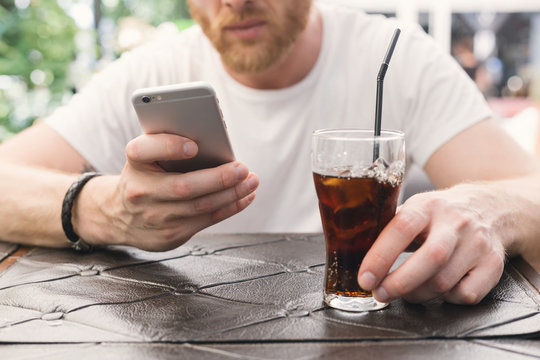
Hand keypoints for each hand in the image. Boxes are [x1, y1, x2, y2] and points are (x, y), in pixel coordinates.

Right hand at [87, 133, 257, 250]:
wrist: (117, 216)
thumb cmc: (143, 176)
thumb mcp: (146, 157)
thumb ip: (169, 145)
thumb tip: (214, 141)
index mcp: (135, 163)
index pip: (144, 150)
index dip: (169, 147)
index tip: (193, 145)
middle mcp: (140, 191)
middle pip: (184, 186)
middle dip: (219, 178)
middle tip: (242, 168)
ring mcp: (155, 217)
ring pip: (201, 206)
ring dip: (232, 194)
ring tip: (251, 181)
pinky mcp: (169, 236)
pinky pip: (206, 220)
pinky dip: (230, 208)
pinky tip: (245, 197)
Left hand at [357, 184, 506, 304]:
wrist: (491, 206)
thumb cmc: (441, 212)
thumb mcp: (415, 207)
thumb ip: (388, 225)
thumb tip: (350, 245)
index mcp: (427, 205)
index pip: (402, 228)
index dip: (380, 256)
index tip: (365, 278)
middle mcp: (455, 222)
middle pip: (429, 258)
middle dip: (399, 283)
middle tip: (380, 294)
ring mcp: (477, 243)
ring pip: (445, 281)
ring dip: (418, 294)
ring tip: (404, 292)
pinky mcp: (493, 263)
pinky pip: (467, 294)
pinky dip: (447, 299)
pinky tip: (438, 289)